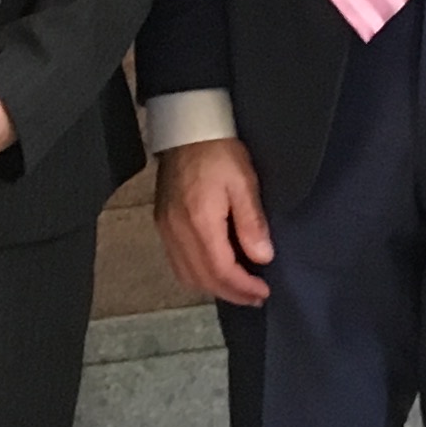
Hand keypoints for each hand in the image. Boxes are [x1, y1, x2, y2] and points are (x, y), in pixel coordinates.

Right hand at [155, 135, 274, 306]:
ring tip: (237, 289)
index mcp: (199, 222)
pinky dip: (197, 275)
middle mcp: (177, 231)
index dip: (243, 287)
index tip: (263, 291)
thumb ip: (252, 222)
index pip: (221, 270)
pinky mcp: (162, 224)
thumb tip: (262, 257)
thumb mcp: (244, 182)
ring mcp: (165, 229)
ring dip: (213, 288)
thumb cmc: (219, 151)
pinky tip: (214, 271)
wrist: (187, 129)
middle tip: (255, 297)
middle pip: (202, 279)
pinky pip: (177, 263)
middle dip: (231, 293)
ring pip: (186, 275)